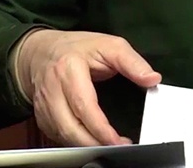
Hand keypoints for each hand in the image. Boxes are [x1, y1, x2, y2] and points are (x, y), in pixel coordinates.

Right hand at [14, 29, 161, 145]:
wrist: (40, 52)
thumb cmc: (76, 48)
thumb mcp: (108, 45)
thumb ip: (132, 62)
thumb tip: (152, 78)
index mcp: (69, 69)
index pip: (84, 105)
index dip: (101, 128)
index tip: (118, 141)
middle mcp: (52, 89)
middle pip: (70, 127)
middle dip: (94, 143)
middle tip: (117, 147)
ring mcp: (43, 105)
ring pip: (62, 135)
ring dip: (85, 145)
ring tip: (108, 145)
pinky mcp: (40, 116)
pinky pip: (57, 136)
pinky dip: (74, 142)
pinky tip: (90, 140)